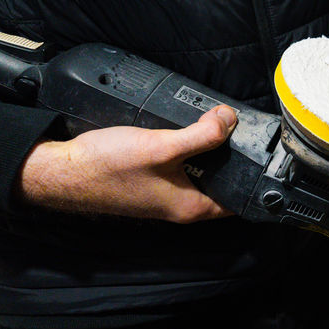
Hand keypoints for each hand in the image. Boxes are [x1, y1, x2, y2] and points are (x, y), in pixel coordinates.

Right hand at [17, 106, 237, 222]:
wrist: (61, 171)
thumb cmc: (107, 167)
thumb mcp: (162, 146)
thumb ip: (201, 135)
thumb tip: (230, 120)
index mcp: (191, 207)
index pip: (239, 200)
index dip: (255, 178)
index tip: (266, 154)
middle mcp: (181, 206)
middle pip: (222, 181)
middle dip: (232, 157)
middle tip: (240, 129)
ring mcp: (165, 195)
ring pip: (201, 172)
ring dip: (208, 151)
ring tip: (216, 124)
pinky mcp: (152, 182)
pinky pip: (181, 167)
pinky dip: (187, 150)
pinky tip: (185, 130)